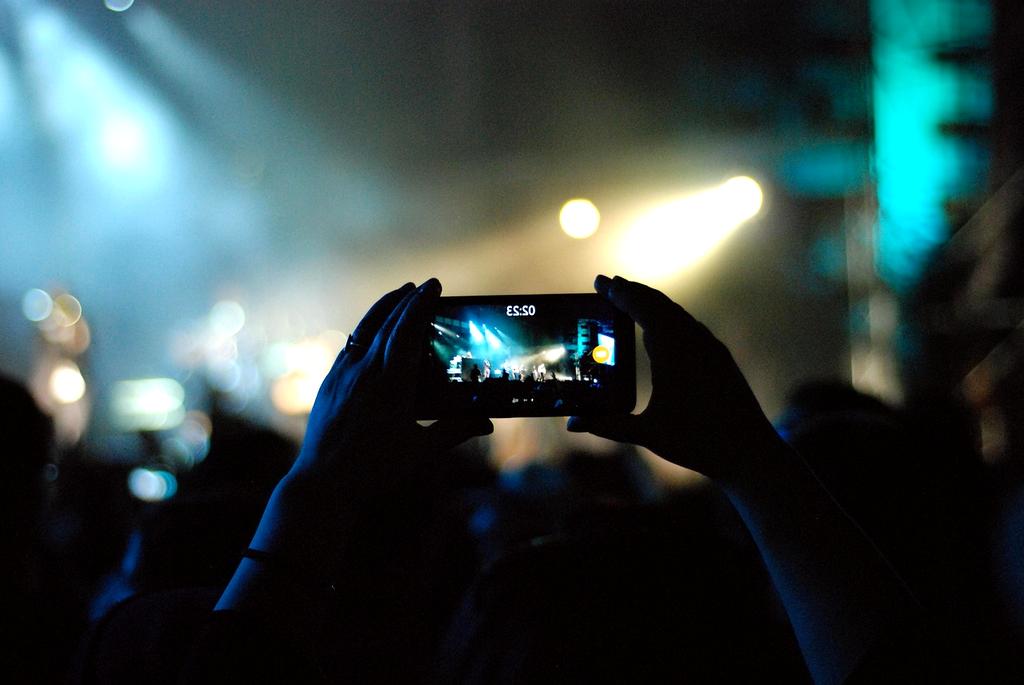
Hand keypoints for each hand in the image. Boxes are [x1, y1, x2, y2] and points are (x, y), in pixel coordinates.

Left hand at [287, 279, 492, 491]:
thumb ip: (454, 430)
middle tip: (423, 286)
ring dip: (384, 309)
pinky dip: (365, 331)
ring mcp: (343, 375)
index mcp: (391, 383)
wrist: (323, 482)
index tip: (433, 285)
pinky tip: (370, 331)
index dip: (421, 305)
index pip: (407, 331)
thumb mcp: (420, 450)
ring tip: (399, 294)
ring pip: (364, 329)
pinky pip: (349, 346)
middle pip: (387, 323)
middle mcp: (365, 371)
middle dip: (407, 300)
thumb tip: (486, 422)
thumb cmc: (374, 468)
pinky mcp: (329, 383)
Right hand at [568, 275, 778, 483]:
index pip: (642, 308)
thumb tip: (573, 424)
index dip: (619, 293)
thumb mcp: (647, 434)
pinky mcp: (720, 357)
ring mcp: (710, 347)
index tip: (600, 282)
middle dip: (632, 292)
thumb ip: (608, 426)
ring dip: (652, 303)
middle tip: (609, 284)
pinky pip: (690, 327)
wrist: (751, 452)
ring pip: (676, 314)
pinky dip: (669, 318)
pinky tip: (662, 330)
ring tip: (631, 301)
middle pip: (659, 304)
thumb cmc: (699, 442)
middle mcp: (694, 341)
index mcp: (673, 351)